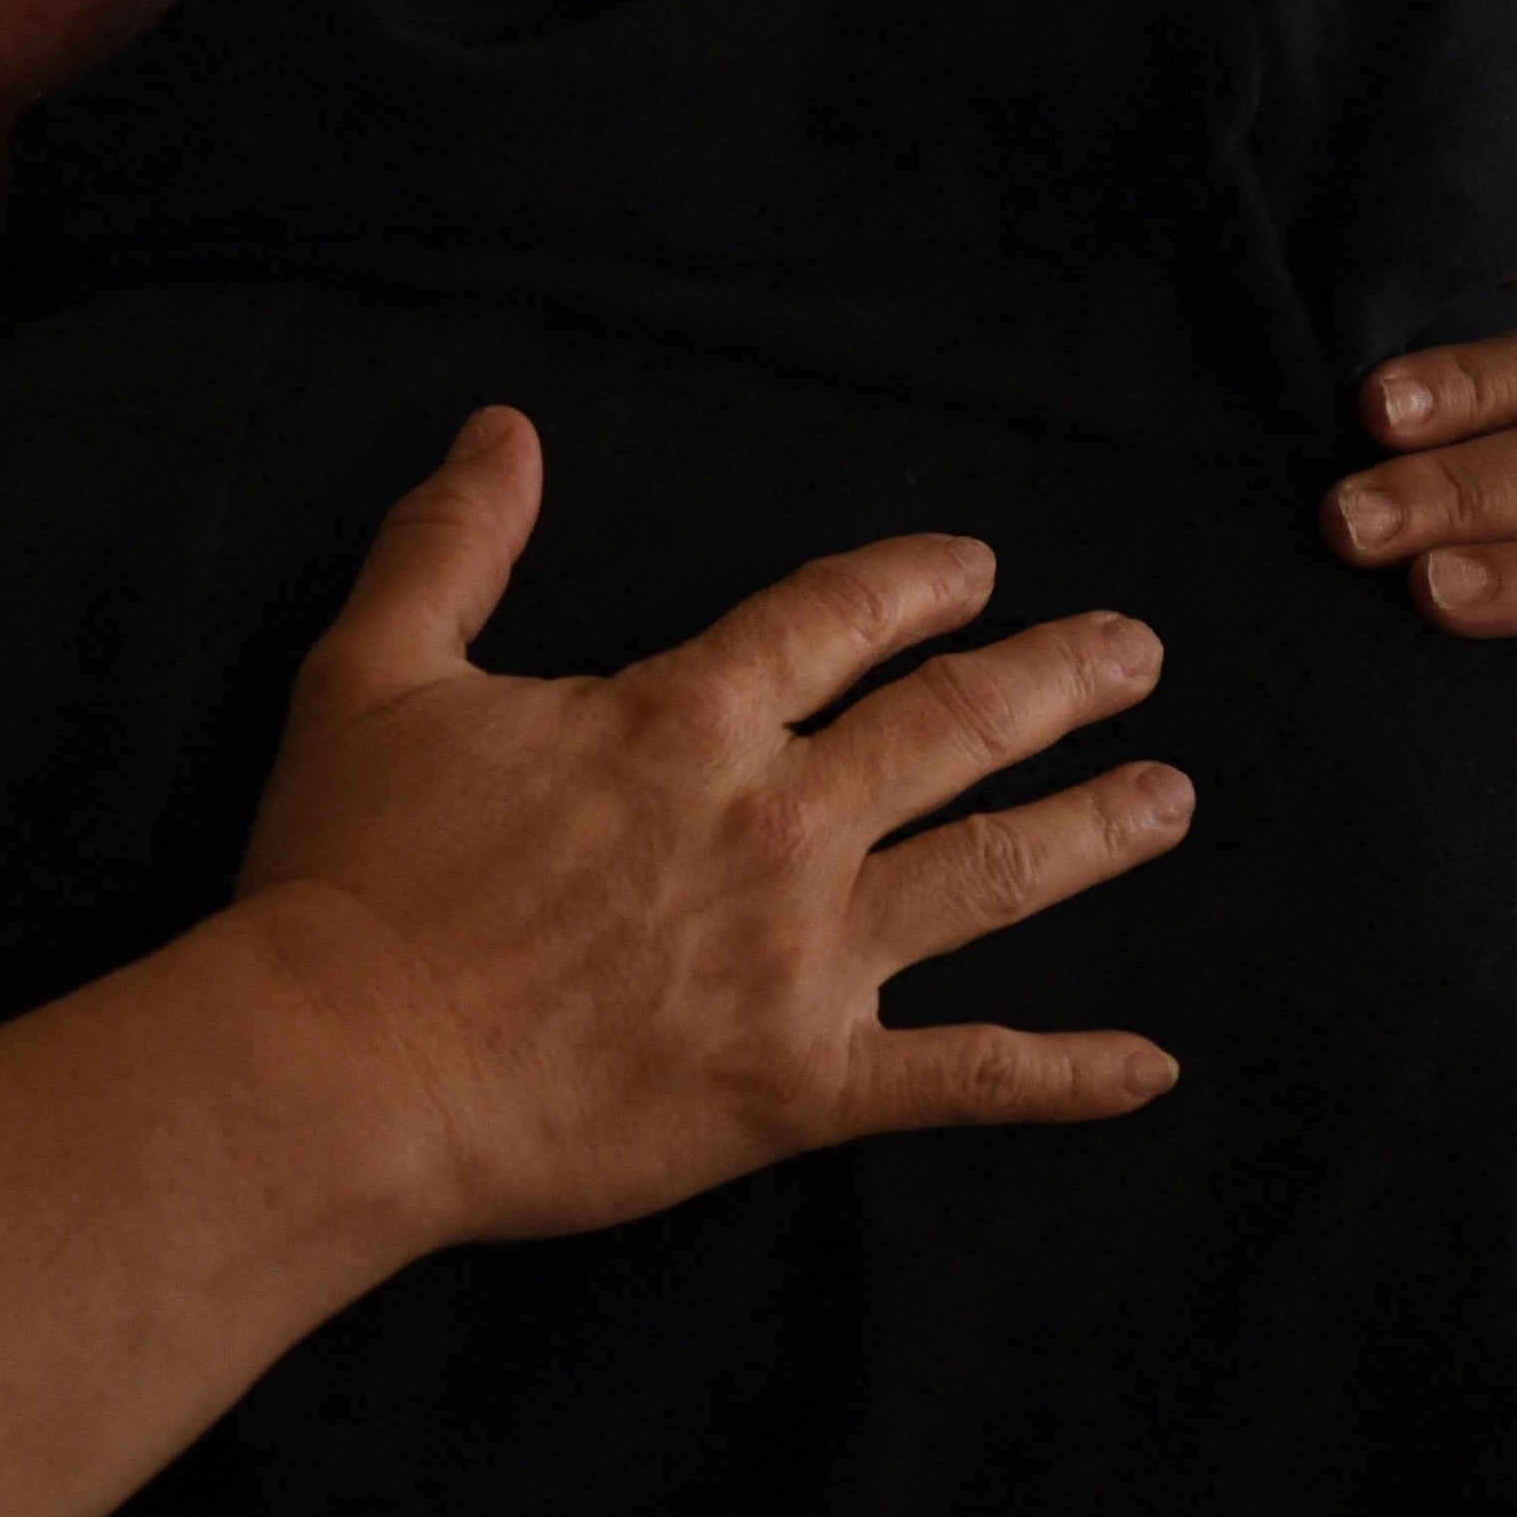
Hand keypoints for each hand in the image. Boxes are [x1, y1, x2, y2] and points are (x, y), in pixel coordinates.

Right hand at [234, 408, 1192, 1244]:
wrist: (344, 1067)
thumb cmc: (349, 876)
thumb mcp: (373, 673)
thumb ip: (450, 545)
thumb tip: (506, 431)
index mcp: (685, 719)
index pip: (836, 620)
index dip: (916, 585)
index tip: (978, 569)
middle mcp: (775, 823)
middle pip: (952, 728)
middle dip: (1058, 681)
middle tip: (1138, 655)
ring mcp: (804, 958)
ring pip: (991, 874)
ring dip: (1094, 829)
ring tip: (1172, 797)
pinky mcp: (803, 1085)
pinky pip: (965, 1077)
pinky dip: (1066, 1076)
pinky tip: (1151, 1067)